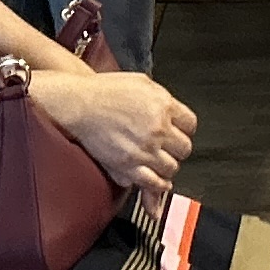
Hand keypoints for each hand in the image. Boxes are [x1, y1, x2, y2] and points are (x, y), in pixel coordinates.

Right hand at [34, 67, 194, 193]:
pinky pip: (153, 183)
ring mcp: (144, 149)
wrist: (79, 104)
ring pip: (171, 168)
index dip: (184, 129)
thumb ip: (163, 99)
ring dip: (167, 167)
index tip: (178, 132)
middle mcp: (157, 129)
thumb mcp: (142, 83)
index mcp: (164, 106)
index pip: (190, 124)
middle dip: (177, 149)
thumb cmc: (106, 91)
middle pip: (184, 148)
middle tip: (167, 148)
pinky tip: (158, 182)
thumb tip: (174, 112)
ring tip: (159, 162)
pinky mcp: (128, 166)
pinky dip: (158, 186)